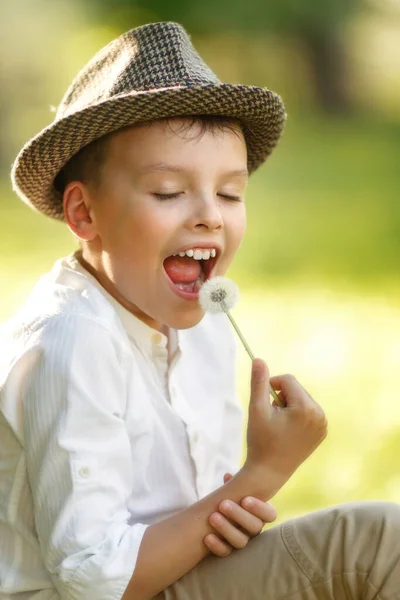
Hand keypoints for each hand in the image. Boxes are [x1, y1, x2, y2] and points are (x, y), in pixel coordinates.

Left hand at [203, 473, 276, 556]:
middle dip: (238, 515)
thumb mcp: (230, 490)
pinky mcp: (228, 552)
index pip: (270, 514)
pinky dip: (217, 545)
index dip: (259, 508)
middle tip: (222, 504)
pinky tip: (207, 536)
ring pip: (241, 541)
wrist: (210, 517)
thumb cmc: (226, 498)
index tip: (244, 499)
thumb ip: (233, 484)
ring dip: (226, 528)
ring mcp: (242, 541)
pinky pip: (226, 553)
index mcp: (260, 513)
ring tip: (212, 516)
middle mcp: (254, 529)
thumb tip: (227, 476)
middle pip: (254, 527)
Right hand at [246, 359, 326, 491]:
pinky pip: (307, 411)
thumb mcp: (256, 409)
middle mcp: (319, 414)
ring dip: (288, 405)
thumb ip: (259, 383)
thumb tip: (259, 359)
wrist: (269, 472)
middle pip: (296, 389)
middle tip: (271, 417)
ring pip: (301, 399)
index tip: (263, 401)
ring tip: (279, 425)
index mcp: (306, 408)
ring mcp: (323, 424)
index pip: (288, 380)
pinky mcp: (322, 432)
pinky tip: (287, 431)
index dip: (272, 386)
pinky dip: (296, 415)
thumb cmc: (260, 441)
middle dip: (281, 397)